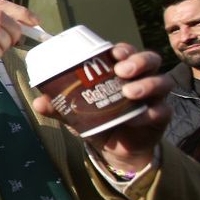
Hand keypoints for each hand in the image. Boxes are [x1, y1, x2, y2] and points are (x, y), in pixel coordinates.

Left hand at [32, 43, 171, 173]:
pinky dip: (148, 113)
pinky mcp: (160, 116)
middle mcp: (141, 79)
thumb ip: (59, 107)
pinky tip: (134, 118)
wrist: (115, 149)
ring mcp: (153, 97)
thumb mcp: (75, 114)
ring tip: (129, 91)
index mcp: (120, 72)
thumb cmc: (98, 121)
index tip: (113, 52)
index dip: (123, 49)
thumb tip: (38, 101)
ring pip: (162, 81)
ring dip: (146, 84)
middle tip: (121, 70)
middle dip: (138, 61)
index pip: (126, 52)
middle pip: (150, 59)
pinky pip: (161, 111)